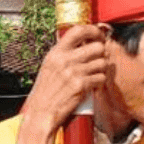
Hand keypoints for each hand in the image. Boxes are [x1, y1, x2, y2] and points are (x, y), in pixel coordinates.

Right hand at [17, 24, 109, 143]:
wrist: (41, 113)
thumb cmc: (45, 93)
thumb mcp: (49, 68)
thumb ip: (63, 55)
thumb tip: (84, 43)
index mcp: (55, 53)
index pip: (78, 30)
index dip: (93, 30)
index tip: (98, 35)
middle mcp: (63, 60)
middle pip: (97, 46)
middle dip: (101, 53)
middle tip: (98, 60)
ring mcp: (72, 72)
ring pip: (102, 62)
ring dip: (101, 69)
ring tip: (92, 76)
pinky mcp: (80, 85)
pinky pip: (101, 77)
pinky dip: (99, 82)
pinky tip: (91, 86)